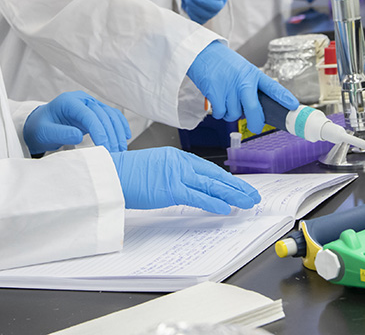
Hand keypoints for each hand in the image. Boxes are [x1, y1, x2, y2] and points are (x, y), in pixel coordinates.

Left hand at [23, 91, 130, 155]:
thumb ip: (61, 133)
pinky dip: (120, 125)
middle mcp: (82, 100)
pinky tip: (125, 136)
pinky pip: (112, 116)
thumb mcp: (46, 132)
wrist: (40, 125)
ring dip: (118, 132)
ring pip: (110, 114)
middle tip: (115, 153)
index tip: (104, 147)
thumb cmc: (41, 128)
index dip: (99, 130)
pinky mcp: (95, 112)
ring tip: (120, 150)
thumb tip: (79, 136)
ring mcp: (90, 105)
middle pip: (102, 114)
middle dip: (110, 134)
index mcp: (69, 102)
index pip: (89, 114)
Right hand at [109, 147, 260, 212]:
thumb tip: (187, 187)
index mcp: (175, 156)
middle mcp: (179, 163)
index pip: (207, 169)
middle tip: (252, 195)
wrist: (111, 174)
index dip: (225, 179)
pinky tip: (226, 208)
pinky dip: (214, 202)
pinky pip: (198, 197)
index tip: (238, 186)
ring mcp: (176, 175)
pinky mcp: (171, 188)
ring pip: (211, 186)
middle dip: (236, 187)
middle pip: (215, 176)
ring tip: (248, 202)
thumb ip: (172, 175)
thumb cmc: (127, 174)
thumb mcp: (154, 168)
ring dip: (232, 195)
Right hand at [187, 41, 298, 133]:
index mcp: (252, 74)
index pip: (272, 86)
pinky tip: (217, 102)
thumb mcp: (242, 69)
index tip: (293, 106)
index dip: (284, 97)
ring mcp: (228, 87)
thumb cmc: (222, 62)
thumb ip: (250, 86)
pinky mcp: (214, 92)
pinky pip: (220, 113)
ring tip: (227, 101)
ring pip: (234, 114)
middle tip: (255, 126)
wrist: (202, 52)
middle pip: (253, 110)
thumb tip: (254, 108)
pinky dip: (219, 112)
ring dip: (231, 113)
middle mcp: (242, 81)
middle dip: (255, 122)